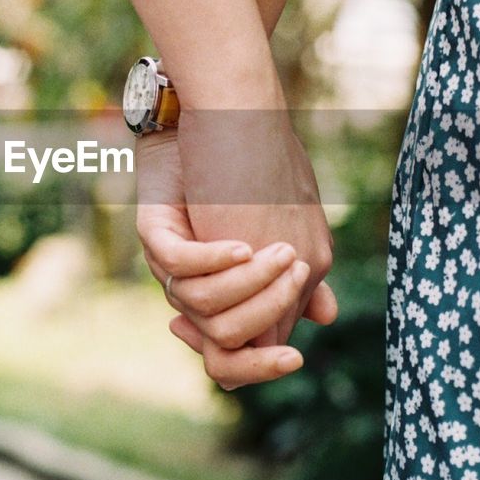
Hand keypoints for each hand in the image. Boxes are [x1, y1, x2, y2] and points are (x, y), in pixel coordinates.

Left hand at [136, 127, 336, 388]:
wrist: (223, 113)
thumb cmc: (255, 172)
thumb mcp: (286, 229)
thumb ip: (299, 276)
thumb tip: (325, 318)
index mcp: (223, 295)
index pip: (233, 360)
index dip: (260, 366)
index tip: (295, 355)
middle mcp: (192, 287)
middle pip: (221, 343)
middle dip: (265, 316)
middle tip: (296, 275)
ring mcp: (170, 261)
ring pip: (203, 304)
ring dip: (249, 283)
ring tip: (281, 252)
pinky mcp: (153, 228)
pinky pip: (180, 264)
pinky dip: (215, 259)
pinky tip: (244, 244)